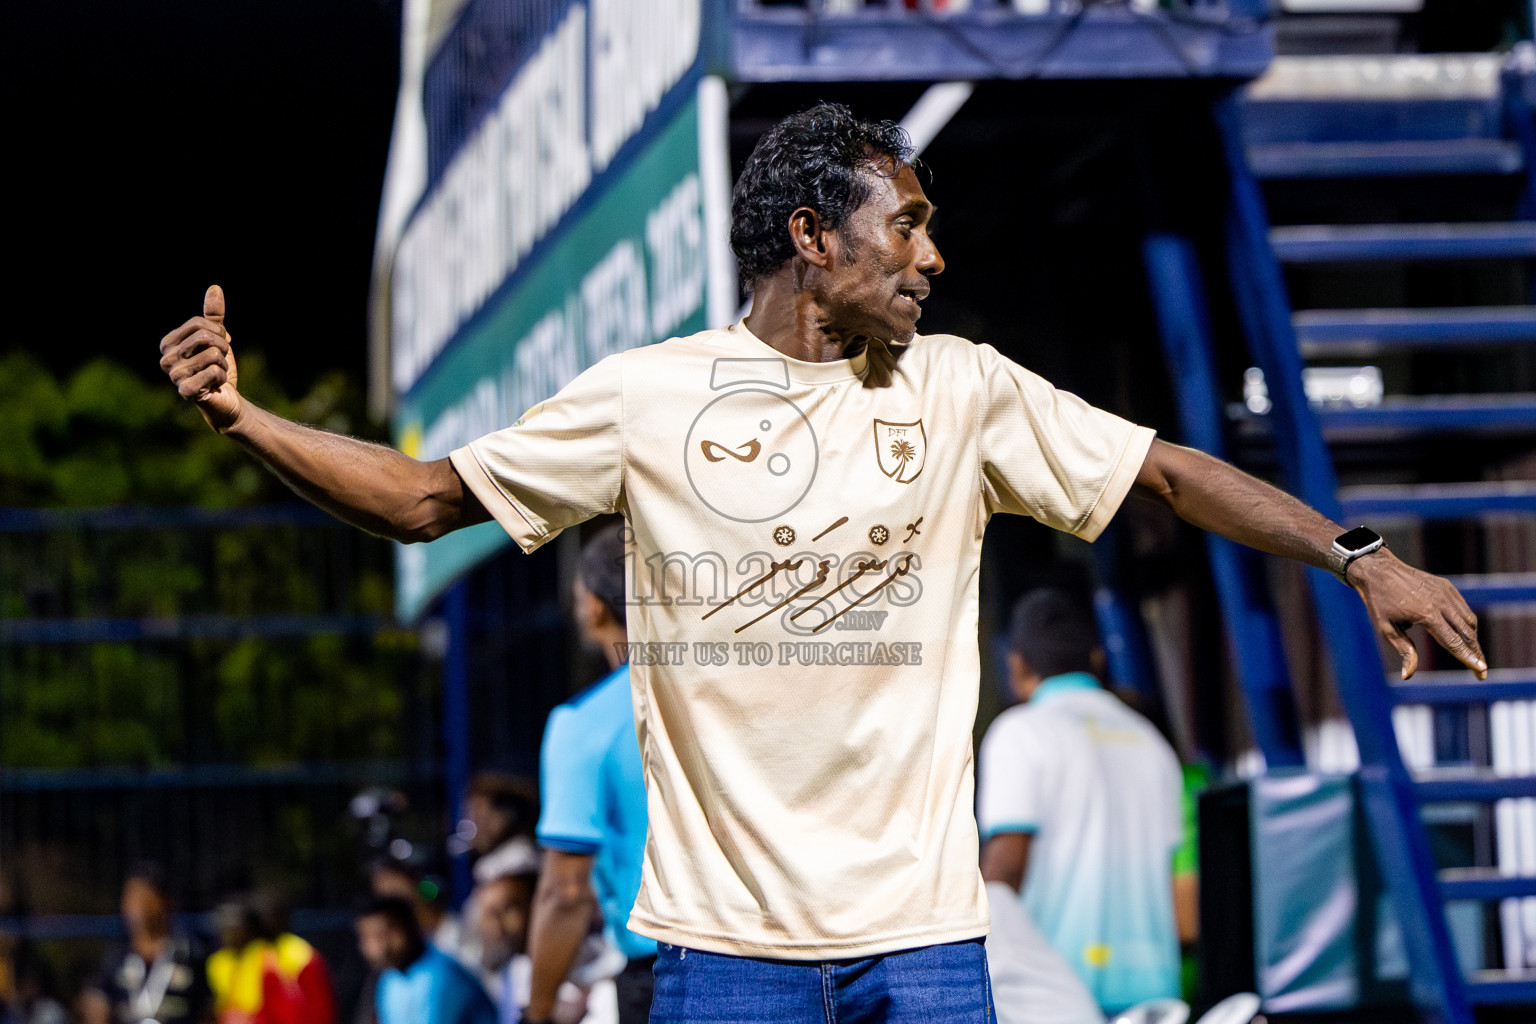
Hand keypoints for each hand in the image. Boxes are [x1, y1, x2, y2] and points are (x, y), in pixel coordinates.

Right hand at [160, 284, 241, 431]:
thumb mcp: (217, 338)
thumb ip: (214, 315)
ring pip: (213, 354)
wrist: (225, 398)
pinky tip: (215, 386)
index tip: (220, 346)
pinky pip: (213, 372)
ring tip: (215, 375)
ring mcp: (174, 376)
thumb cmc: (217, 367)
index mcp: (168, 344)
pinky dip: (222, 378)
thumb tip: (215, 288)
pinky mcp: (186, 391)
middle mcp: (165, 359)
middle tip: (220, 362)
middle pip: (205, 337)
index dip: (219, 333)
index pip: (199, 324)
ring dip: (223, 365)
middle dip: (223, 348)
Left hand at [1347, 549, 1486, 679]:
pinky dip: (1468, 624)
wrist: (1378, 570)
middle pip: (1467, 633)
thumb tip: (1408, 676)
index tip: (1481, 671)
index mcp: (1426, 615)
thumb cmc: (1379, 603)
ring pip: (1468, 620)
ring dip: (1473, 639)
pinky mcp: (1446, 586)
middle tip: (1482, 671)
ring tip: (1474, 656)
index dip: (1468, 658)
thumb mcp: (1385, 629)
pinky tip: (1465, 635)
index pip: (1453, 642)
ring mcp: (1446, 592)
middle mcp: (1441, 602)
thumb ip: (1403, 651)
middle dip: (1476, 653)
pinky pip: (1463, 608)